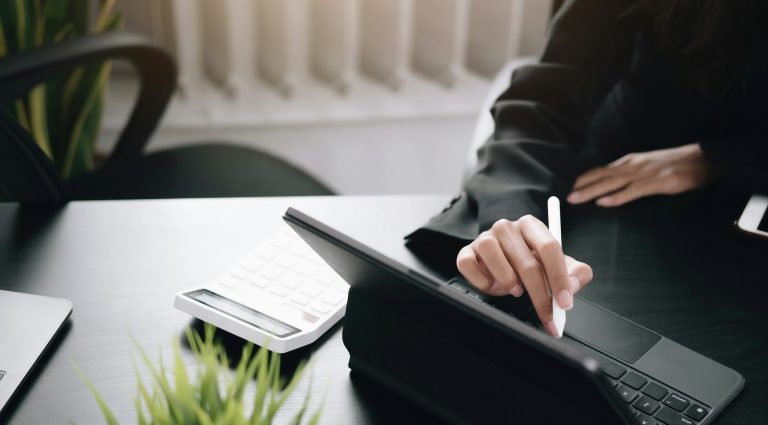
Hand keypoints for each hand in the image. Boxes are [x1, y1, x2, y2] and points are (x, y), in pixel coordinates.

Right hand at [456, 216, 592, 336]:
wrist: (500, 261)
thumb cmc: (530, 262)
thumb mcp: (557, 266)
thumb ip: (575, 273)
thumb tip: (573, 286)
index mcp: (532, 226)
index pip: (549, 247)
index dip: (559, 277)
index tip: (565, 302)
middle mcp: (507, 227)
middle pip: (526, 262)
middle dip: (540, 295)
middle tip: (548, 315)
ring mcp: (484, 238)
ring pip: (496, 259)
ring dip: (508, 282)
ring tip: (515, 290)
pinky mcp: (466, 251)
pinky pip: (469, 265)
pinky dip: (482, 281)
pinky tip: (492, 285)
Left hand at [567, 143, 714, 206]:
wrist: (703, 159)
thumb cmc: (675, 164)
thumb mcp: (647, 165)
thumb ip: (630, 173)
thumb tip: (612, 184)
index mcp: (630, 162)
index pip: (602, 170)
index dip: (585, 178)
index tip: (569, 187)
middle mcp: (633, 166)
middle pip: (602, 177)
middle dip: (582, 186)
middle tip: (565, 196)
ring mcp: (645, 174)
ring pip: (613, 183)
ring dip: (592, 191)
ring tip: (576, 199)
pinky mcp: (658, 183)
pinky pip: (633, 191)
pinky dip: (618, 197)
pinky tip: (604, 203)